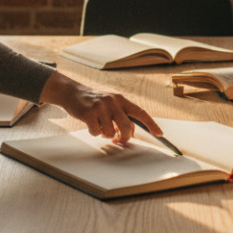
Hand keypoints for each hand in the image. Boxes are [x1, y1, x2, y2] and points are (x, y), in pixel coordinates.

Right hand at [40, 73, 160, 141]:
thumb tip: (132, 133)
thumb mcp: (111, 103)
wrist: (73, 92)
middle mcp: (113, 101)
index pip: (140, 113)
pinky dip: (94, 132)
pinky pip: (97, 132)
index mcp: (121, 99)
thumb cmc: (94, 101)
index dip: (151, 124)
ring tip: (100, 126)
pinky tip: (90, 124)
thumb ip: (122, 115)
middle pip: (127, 127)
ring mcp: (101, 107)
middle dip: (124, 137)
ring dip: (105, 134)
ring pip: (110, 133)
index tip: (159, 134)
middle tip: (118, 140)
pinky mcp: (89, 113)